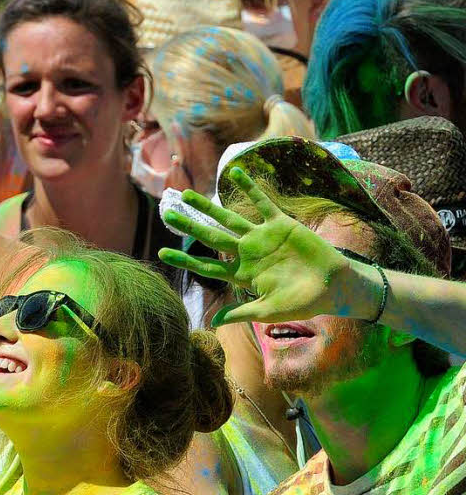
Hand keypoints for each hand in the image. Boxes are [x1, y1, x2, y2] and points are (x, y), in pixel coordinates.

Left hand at [157, 167, 355, 326]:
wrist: (333, 287)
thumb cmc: (303, 303)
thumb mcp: (269, 311)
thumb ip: (241, 313)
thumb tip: (212, 321)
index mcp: (242, 274)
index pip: (206, 266)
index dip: (185, 259)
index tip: (162, 252)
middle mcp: (247, 253)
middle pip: (211, 237)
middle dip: (190, 226)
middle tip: (168, 216)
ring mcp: (262, 237)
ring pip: (229, 218)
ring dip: (209, 206)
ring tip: (187, 194)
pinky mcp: (280, 224)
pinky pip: (262, 203)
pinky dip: (249, 188)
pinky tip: (235, 173)